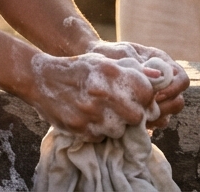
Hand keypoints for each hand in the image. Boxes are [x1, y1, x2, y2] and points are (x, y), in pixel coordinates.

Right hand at [24, 52, 159, 141]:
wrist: (40, 78)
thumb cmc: (78, 69)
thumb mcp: (103, 62)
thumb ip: (132, 70)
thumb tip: (160, 77)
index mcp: (109, 73)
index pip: (145, 93)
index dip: (146, 97)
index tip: (140, 98)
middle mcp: (100, 93)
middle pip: (136, 116)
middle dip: (134, 114)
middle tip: (124, 109)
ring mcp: (89, 113)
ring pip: (119, 130)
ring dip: (116, 124)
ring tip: (104, 113)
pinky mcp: (78, 128)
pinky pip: (100, 137)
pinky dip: (98, 131)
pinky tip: (89, 118)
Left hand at [84, 41, 188, 128]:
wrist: (94, 62)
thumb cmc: (110, 54)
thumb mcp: (124, 54)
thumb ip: (139, 64)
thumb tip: (156, 77)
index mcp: (163, 65)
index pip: (182, 79)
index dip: (173, 89)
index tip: (155, 95)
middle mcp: (164, 83)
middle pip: (178, 102)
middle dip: (165, 108)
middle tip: (146, 109)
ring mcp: (155, 100)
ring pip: (167, 116)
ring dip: (155, 119)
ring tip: (138, 116)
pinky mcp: (145, 112)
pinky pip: (153, 124)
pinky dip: (145, 125)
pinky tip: (131, 123)